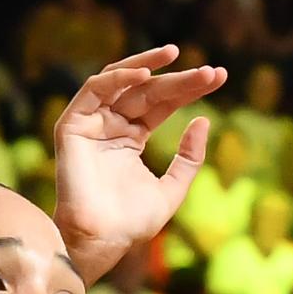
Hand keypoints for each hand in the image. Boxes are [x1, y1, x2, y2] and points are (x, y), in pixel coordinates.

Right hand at [52, 45, 225, 277]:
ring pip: (121, 82)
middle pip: (148, 91)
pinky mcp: (73, 126)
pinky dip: (118, 77)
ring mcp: (91, 124)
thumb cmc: (133, 222)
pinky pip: (93, 91)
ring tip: (174, 54)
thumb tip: (204, 120)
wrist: (103, 239)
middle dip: (179, 79)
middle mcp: (111, 126)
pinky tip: (145, 74)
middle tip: (210, 72)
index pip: (163, 104)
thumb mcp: (173, 188)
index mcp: (131, 139)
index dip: (190, 89)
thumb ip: (189, 157)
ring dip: (146, 63)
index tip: (219, 77)